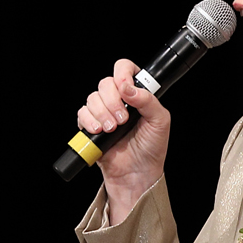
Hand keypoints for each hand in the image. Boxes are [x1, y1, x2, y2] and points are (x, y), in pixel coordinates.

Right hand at [76, 57, 170, 221]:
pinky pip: (82, 113)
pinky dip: (89, 121)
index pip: (125, 69)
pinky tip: (99, 131)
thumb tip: (128, 87)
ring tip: (112, 129)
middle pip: (105, 83)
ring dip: (102, 113)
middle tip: (122, 119)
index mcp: (137, 94)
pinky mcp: (91, 125)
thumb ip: (148, 100)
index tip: (124, 87)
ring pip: (92, 98)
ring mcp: (103, 112)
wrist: (136, 173)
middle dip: (112, 101)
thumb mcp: (160, 121)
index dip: (122, 73)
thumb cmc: (151, 148)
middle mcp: (119, 100)